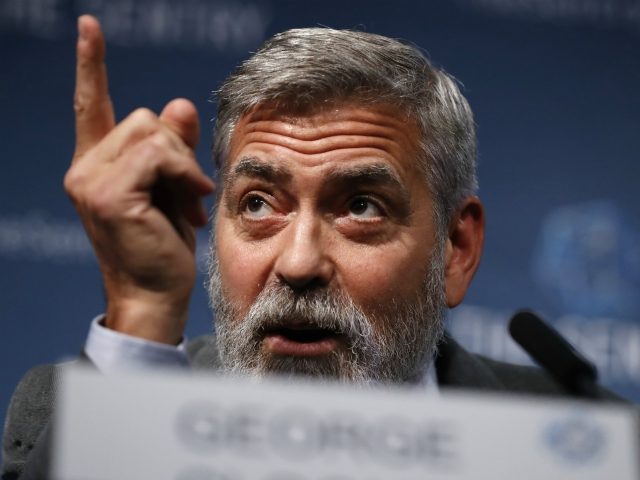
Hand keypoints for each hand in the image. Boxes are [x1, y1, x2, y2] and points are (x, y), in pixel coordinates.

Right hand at [64, 15, 214, 343]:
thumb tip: (179, 103)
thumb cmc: (166, 247)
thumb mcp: (174, 189)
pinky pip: (159, 155)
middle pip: (145, 118)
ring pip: (153, 132)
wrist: (157, 295)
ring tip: (190, 203)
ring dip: (184, 166)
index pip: (91, 105)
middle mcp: (85, 168)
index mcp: (98, 165)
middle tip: (189, 194)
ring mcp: (90, 180)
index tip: (89, 26)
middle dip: (178, 152)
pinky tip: (192, 203)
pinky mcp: (108, 193)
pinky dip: (184, 174)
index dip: (90, 65)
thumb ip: (174, 148)